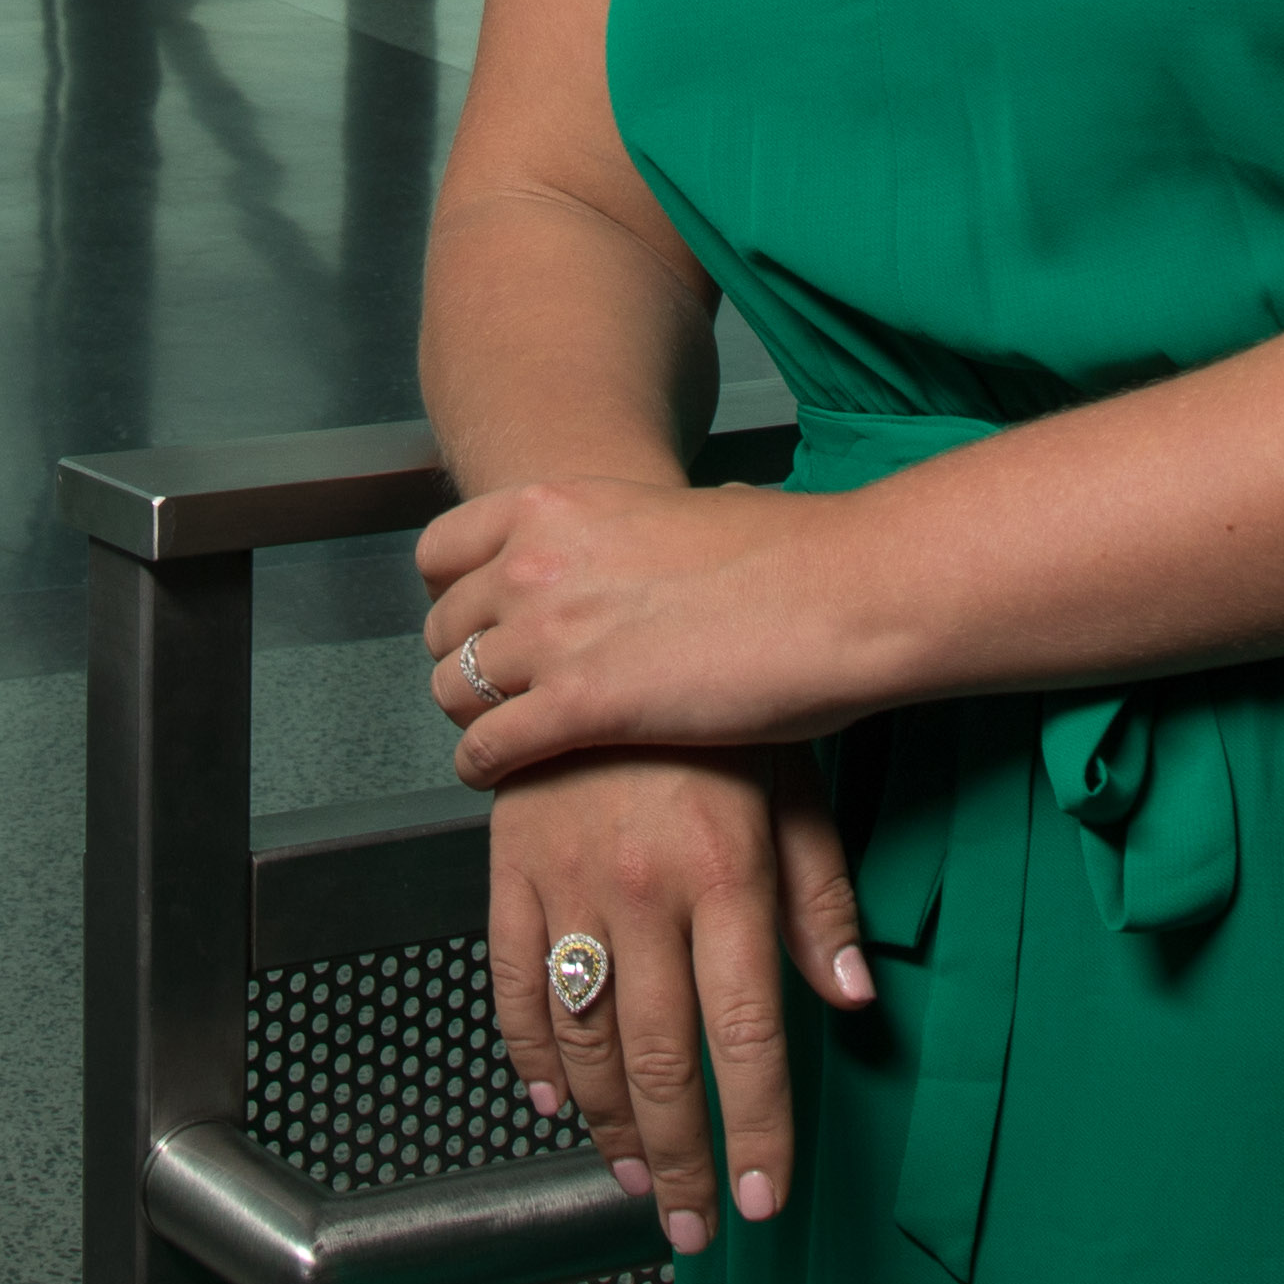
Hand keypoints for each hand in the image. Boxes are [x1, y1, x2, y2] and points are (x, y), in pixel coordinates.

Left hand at [416, 472, 871, 780]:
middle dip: (466, 663)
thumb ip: (631, 530)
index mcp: (557, 505)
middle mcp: (536, 562)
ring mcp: (551, 634)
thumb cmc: (790, 556)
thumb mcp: (680, 511)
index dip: (452, 596)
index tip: (474, 624)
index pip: (441, 553)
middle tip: (500, 692)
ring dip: (473, 719)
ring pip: (453, 690)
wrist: (843, 591)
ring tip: (503, 737)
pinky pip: (487, 746)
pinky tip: (501, 778)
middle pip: (443, 628)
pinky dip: (483, 767)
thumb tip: (650, 534)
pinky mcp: (579, 707)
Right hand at [484, 746, 871, 1252]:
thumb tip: (853, 1000)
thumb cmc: (717, 713)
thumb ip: (820, 902)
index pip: (747, 1036)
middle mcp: (642, 891)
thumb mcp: (795, 789)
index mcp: (724, 876)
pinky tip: (555, 1101)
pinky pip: (511, 983)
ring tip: (638, 1179)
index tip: (763, 1198)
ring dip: (611, 1126)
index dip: (755, 1129)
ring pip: (584, 1039)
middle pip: (661, 1061)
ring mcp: (567, 884)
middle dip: (682, 1160)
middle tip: (696, 1226)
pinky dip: (530, 1055)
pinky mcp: (510, 869)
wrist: (606, 621)